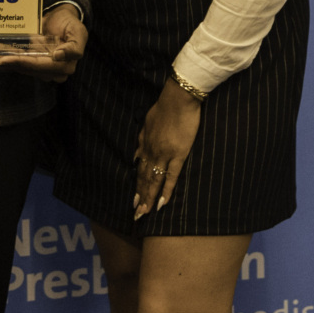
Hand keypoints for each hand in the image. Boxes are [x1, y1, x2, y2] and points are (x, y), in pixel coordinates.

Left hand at [0, 3, 87, 79]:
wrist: (60, 16)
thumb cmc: (70, 24)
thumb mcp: (78, 32)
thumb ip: (74, 48)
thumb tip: (58, 57)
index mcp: (64, 65)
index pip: (40, 66)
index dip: (22, 63)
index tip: (5, 60)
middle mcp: (50, 70)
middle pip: (26, 68)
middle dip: (8, 62)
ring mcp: (38, 66)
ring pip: (18, 66)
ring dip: (2, 60)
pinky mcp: (29, 61)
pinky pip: (15, 60)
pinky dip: (3, 56)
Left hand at [132, 79, 201, 219]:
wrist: (179, 98)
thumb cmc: (165, 107)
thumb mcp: (148, 122)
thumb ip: (142, 139)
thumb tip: (137, 154)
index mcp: (145, 144)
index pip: (139, 169)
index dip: (137, 185)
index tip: (134, 199)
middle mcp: (151, 152)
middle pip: (144, 178)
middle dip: (140, 197)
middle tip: (136, 214)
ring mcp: (164, 154)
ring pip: (154, 180)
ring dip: (149, 198)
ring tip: (145, 213)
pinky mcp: (178, 154)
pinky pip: (171, 176)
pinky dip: (166, 190)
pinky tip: (162, 203)